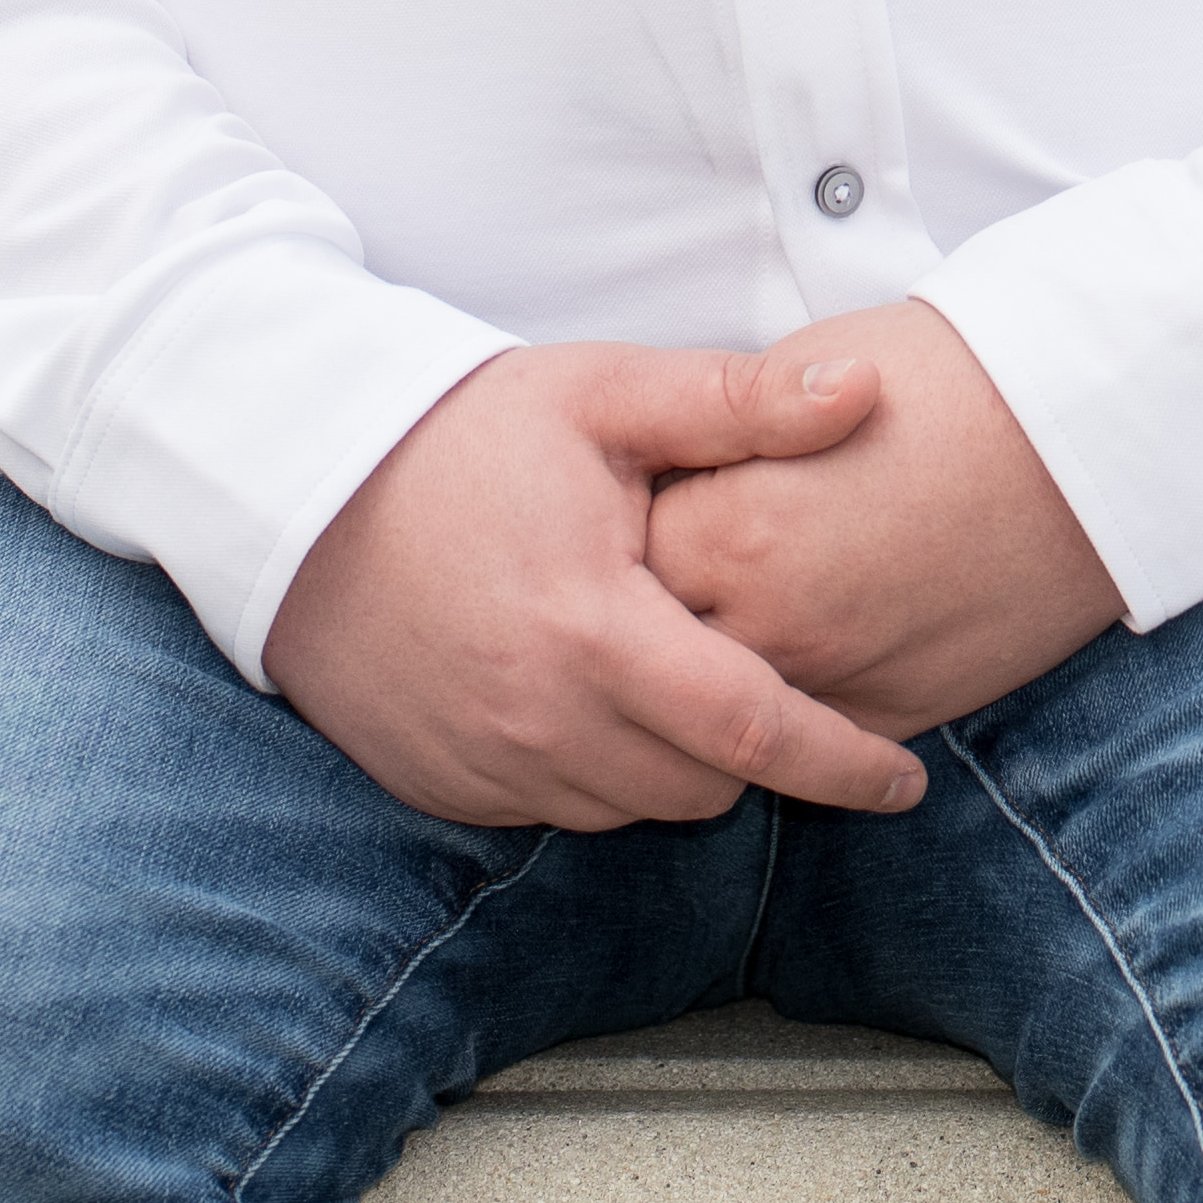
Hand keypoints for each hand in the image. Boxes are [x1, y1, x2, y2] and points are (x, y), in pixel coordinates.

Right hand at [259, 337, 925, 830]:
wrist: (295, 483)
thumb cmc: (460, 432)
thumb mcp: (605, 394)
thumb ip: (741, 404)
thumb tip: (865, 393)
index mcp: (595, 627)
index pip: (752, 729)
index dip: (841, 764)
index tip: (906, 780)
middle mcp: (539, 718)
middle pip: (701, 784)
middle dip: (752, 748)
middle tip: (759, 670)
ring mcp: (483, 762)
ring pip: (632, 805)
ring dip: (672, 761)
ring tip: (670, 671)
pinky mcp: (442, 783)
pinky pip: (556, 808)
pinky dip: (595, 769)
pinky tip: (593, 694)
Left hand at [635, 302, 1120, 736]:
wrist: (1084, 433)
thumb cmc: (951, 382)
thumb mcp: (805, 385)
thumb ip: (721, 447)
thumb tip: (675, 472)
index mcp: (736, 530)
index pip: (619, 563)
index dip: (620, 536)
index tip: (627, 516)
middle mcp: (772, 623)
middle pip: (656, 653)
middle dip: (650, 622)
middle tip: (664, 580)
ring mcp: (836, 683)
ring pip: (722, 719)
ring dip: (709, 680)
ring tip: (723, 622)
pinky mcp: (896, 716)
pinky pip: (805, 745)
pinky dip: (786, 715)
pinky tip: (794, 663)